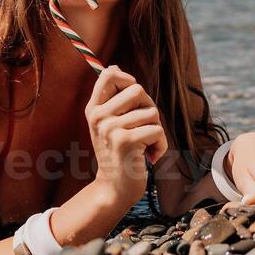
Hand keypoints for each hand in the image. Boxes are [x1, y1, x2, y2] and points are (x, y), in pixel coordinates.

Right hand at [85, 65, 168, 204]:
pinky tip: (150, 156)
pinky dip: (161, 145)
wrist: (115, 188)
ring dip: (156, 130)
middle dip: (149, 107)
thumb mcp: (107, 124)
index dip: (128, 79)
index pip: (109, 75)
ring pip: (152, 112)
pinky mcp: (126, 141)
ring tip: (145, 144)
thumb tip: (115, 67)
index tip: (134, 96)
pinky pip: (157, 130)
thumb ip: (112, 98)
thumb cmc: (118, 153)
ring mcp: (111, 128)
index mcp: (93, 109)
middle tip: (143, 126)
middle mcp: (99, 116)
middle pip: (138, 90)